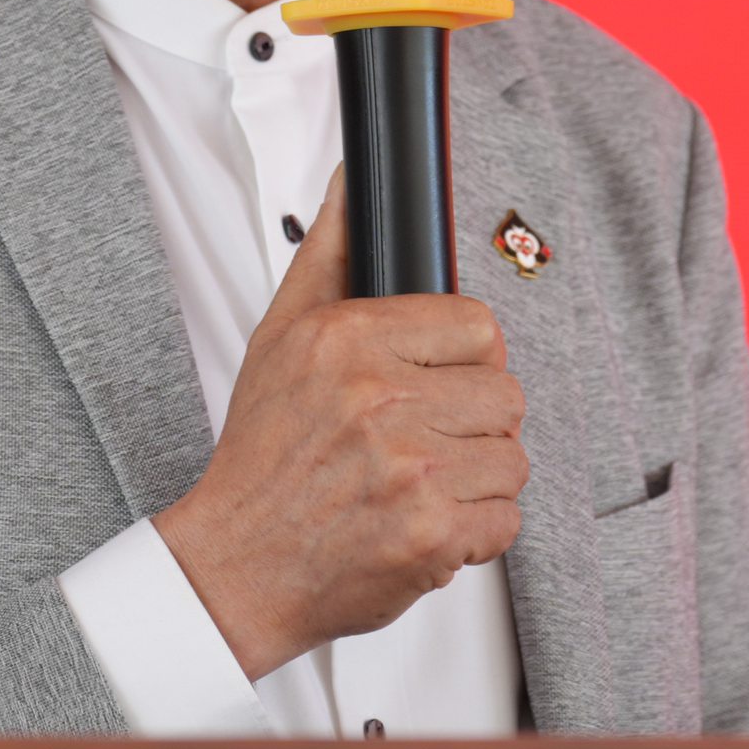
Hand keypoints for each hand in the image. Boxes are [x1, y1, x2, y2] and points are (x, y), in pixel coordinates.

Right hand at [154, 175, 527, 679]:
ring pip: (511, 458)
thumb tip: (349, 182)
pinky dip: (475, 532)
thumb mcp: (278, 338)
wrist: (237, 566)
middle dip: (474, 422)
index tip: (441, 383)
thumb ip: (327, 253)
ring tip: (421, 484)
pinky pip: (505, 520)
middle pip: (505, 393)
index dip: (467, 361)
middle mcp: (380, 401)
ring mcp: (409, 470)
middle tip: (427, 441)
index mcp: (347, 342)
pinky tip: (426, 522)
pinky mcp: (430, 534)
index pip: (477, 325)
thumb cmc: (262, 458)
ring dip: (476, 479)